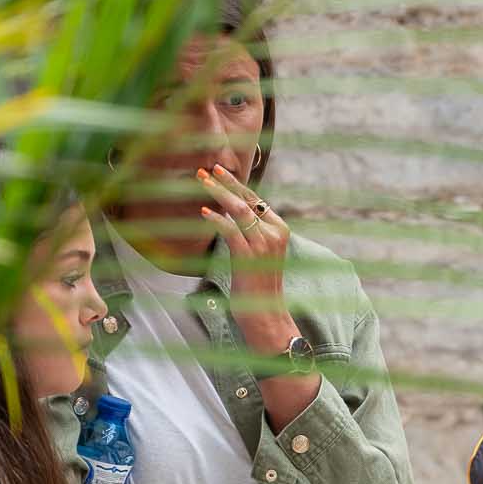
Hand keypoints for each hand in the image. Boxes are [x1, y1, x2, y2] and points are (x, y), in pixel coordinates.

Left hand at [196, 164, 293, 344]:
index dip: (236, 185)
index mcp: (280, 229)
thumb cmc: (258, 284)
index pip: (256, 200)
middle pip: (248, 200)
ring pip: (240, 210)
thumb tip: (228, 212)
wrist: (265, 313)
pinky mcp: (249, 256)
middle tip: (206, 170)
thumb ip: (250, 231)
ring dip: (219, 194)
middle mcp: (275, 233)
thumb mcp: (258, 252)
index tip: (218, 173)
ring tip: (202, 182)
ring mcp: (264, 244)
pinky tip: (204, 212)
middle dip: (226, 183)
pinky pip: (231, 230)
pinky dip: (216, 219)